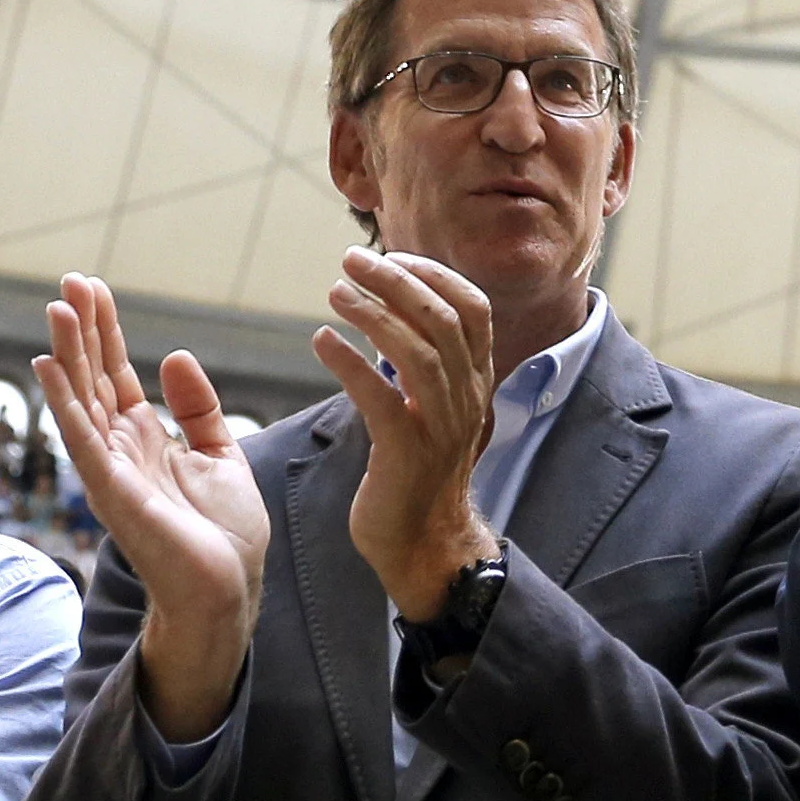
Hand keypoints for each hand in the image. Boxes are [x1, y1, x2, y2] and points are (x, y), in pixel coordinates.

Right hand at [34, 275, 268, 741]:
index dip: (106, 331)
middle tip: (71, 279)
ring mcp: (110, 469)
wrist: (228, 592)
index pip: (117, 374)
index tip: (94, 289)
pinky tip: (49, 365)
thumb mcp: (220, 457)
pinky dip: (64, 400)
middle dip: (84, 329)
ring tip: (58, 306)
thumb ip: (199, 410)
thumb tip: (175, 356)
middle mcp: (118, 449)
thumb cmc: (224, 537)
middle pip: (94, 376)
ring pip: (81, 398)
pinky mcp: (110, 490)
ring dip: (68, 352)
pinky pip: (81, 437)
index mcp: (145, 440)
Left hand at [308, 249, 499, 623]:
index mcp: (477, 384)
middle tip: (350, 261)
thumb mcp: (439, 412)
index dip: (435, 274)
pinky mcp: (406, 453)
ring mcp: (440, 426)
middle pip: (441, 320)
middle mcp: (467, 399)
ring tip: (334, 293)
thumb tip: (399, 314)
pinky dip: (349, 363)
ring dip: (371, 313)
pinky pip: (379, 397)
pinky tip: (322, 341)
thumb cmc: (421, 474)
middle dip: (395, 281)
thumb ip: (430, 367)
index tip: (395, 256)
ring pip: (416, 352)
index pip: (474, 310)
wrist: (426, 544)